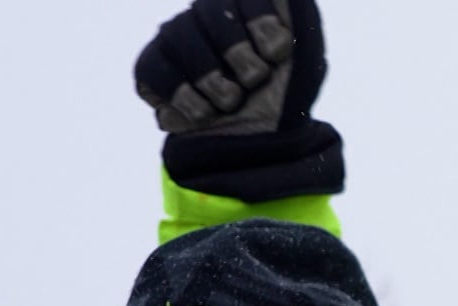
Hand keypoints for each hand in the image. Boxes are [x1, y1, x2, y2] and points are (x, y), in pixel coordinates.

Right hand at [135, 0, 326, 136]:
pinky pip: (153, 70)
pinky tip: (205, 113)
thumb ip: (297, 14)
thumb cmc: (284, 92)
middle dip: (241, 59)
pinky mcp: (151, 66)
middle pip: (209, 12)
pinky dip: (186, 100)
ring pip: (179, 39)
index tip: (275, 55)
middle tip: (254, 81)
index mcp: (241, 3)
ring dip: (216, 85)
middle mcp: (205, 14)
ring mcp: (175, 37)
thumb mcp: (305, 53)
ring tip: (232, 102)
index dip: (264, 30)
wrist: (263, 141)